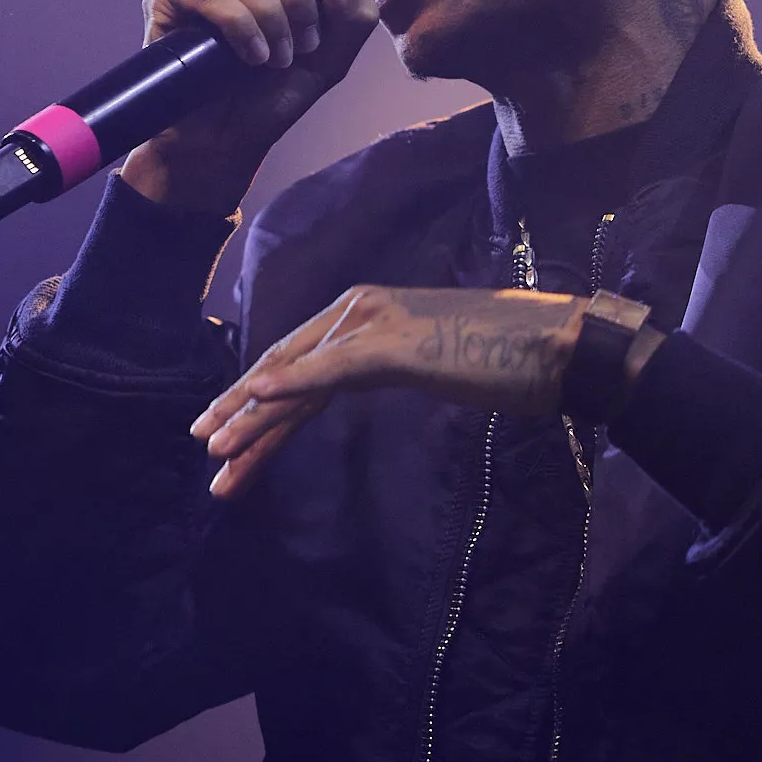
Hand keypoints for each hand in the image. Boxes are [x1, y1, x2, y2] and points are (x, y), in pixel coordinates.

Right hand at [118, 0, 380, 215]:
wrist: (227, 140)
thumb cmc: (272, 96)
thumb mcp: (332, 56)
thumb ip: (353, 14)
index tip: (318, 0)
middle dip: (295, 0)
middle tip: (299, 47)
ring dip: (268, 17)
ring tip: (274, 59)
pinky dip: (239, 25)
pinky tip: (250, 56)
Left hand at [189, 286, 587, 498]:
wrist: (556, 347)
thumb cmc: (505, 360)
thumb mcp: (430, 364)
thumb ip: (391, 367)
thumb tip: (367, 382)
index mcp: (365, 316)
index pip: (297, 366)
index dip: (258, 403)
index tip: (228, 442)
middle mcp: (357, 311)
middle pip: (284, 369)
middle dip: (240, 413)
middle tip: (205, 450)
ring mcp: (372, 324)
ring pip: (295, 375)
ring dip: (251, 415)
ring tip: (215, 450)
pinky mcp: (391, 345)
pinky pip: (328, 370)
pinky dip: (288, 387)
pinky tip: (253, 404)